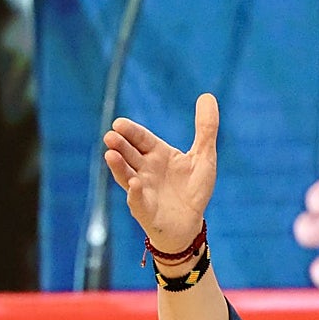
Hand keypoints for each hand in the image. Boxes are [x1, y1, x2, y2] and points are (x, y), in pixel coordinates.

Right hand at [103, 92, 218, 252]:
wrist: (190, 224)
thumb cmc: (193, 189)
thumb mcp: (204, 157)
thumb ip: (206, 129)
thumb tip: (208, 96)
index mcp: (157, 154)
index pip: (141, 139)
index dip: (131, 131)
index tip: (119, 124)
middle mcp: (145, 170)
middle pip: (129, 154)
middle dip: (119, 146)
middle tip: (111, 136)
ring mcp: (142, 190)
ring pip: (126, 175)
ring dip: (118, 166)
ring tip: (111, 155)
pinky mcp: (145, 210)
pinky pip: (137, 201)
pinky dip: (135, 194)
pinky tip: (134, 185)